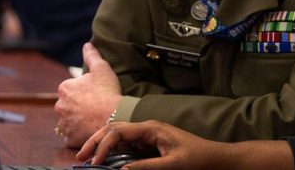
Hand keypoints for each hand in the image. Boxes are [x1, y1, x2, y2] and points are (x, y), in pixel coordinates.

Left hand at [55, 43, 121, 147]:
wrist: (113, 116)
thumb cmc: (107, 91)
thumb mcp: (101, 68)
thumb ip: (92, 56)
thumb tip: (87, 45)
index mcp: (65, 88)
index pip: (71, 88)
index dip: (84, 91)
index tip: (95, 94)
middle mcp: (59, 106)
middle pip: (68, 105)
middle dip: (78, 106)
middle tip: (95, 107)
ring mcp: (64, 123)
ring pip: (69, 121)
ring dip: (77, 121)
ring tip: (93, 119)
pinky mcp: (70, 138)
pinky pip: (72, 136)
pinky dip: (79, 134)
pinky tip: (90, 130)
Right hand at [77, 120, 229, 169]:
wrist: (215, 158)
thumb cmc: (197, 159)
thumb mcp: (172, 165)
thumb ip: (146, 167)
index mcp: (151, 128)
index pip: (119, 131)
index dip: (103, 146)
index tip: (95, 163)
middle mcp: (147, 129)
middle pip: (114, 129)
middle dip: (95, 141)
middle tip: (80, 157)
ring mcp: (147, 137)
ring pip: (117, 137)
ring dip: (102, 146)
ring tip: (87, 159)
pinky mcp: (149, 146)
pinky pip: (126, 147)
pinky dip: (112, 153)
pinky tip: (104, 161)